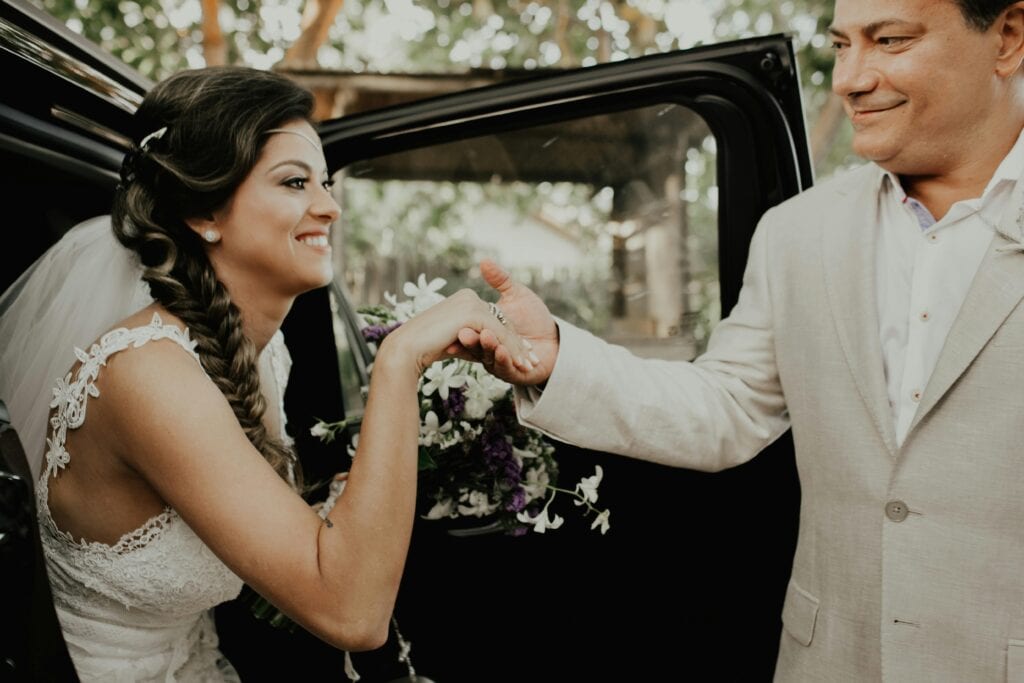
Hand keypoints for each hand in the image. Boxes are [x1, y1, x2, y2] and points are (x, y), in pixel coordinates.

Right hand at [379, 288, 534, 377]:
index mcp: (465, 299)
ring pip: (501, 330)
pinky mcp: (470, 315)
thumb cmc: (425, 345)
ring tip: (528, 365)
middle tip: (531, 361)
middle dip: (517, 344)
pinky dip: (510, 350)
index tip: (522, 353)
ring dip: (516, 349)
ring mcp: (471, 305)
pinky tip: (519, 363)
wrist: (407, 348)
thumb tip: (490, 346)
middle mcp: (469, 298)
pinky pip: (497, 335)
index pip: (493, 319)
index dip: (508, 337)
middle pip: (500, 323)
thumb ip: (473, 338)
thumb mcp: (456, 338)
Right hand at [451, 259, 558, 384]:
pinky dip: (503, 359)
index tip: (454, 324)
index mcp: (485, 327)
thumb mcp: (517, 295)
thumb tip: (484, 261)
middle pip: (478, 340)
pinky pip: (505, 366)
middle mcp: (488, 345)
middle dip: (471, 338)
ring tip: (485, 337)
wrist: (556, 342)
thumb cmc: (535, 317)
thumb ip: (500, 280)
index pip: (473, 325)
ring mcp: (497, 360)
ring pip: (490, 354)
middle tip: (462, 333)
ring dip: (487, 346)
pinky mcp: (511, 373)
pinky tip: (502, 351)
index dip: (465, 325)